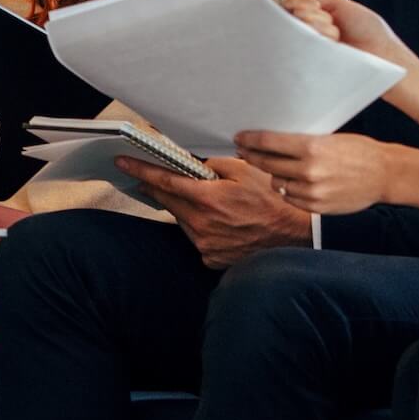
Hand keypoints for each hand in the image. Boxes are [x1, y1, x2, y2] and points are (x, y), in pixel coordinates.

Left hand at [120, 155, 313, 268]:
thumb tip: (189, 161)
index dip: (141, 170)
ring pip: (182, 219)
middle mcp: (201, 224)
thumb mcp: (244, 170)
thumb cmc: (273, 200)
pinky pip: (196, 237)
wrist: (296, 235)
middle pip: (168, 201)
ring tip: (209, 202)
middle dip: (158, 187)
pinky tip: (220, 222)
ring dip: (186, 208)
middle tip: (150, 177)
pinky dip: (201, 227)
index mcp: (208, 199)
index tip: (122, 163)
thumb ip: (212, 163)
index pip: (164, 181)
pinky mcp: (211, 258)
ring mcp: (205, 244)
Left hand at [232, 130, 395, 214]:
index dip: (250, 139)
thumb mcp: (329, 138)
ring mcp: (312, 191)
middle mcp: (309, 170)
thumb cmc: (359, 151)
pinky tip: (294, 182)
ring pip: (276, 182)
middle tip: (243, 151)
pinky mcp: (316, 206)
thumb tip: (270, 141)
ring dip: (274, 174)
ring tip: (278, 167)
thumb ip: (301, 142)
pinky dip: (288, 190)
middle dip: (252, 155)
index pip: (268, 142)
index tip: (240, 138)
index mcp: (312, 147)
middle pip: (266, 163)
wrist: (385, 175)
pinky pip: (289, 197)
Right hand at [278, 0, 418, 74]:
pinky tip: (330, 45)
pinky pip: (297, 47)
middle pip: (289, 16)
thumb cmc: (368, 31)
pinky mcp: (308, 65)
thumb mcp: (339, 6)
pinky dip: (316, 39)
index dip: (298, 2)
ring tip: (336, 37)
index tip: (317, 6)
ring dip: (317, 27)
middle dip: (311, 14)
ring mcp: (306, 51)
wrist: (383, 56)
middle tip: (331, 23)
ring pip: (294, 29)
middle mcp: (306, 34)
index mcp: (313, 19)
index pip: (289, 6)